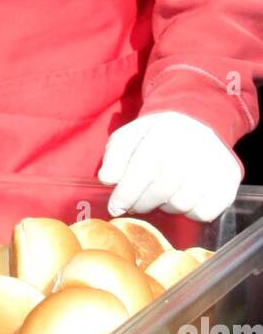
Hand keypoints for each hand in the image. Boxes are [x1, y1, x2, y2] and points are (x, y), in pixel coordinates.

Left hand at [98, 112, 241, 220]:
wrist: (199, 120)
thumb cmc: (159, 132)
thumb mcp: (132, 133)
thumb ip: (116, 154)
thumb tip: (107, 179)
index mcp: (163, 137)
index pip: (141, 172)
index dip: (126, 194)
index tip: (115, 207)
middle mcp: (190, 153)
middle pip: (160, 192)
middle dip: (141, 203)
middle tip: (134, 204)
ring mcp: (212, 170)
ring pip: (181, 205)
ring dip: (165, 205)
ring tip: (160, 194)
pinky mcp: (227, 185)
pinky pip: (203, 213)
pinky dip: (189, 212)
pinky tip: (182, 197)